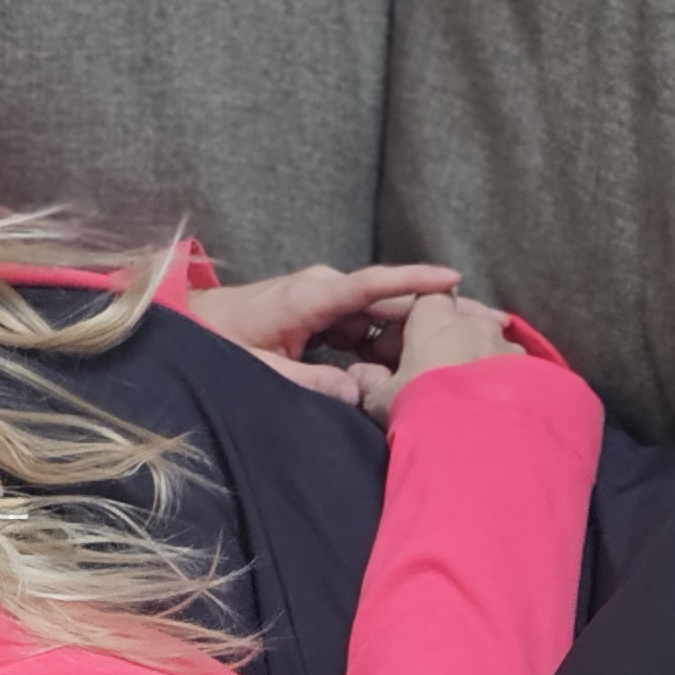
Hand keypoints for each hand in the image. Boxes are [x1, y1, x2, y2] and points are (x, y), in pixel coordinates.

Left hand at [180, 260, 464, 407]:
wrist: (188, 325)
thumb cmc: (217, 343)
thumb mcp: (259, 370)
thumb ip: (308, 383)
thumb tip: (358, 395)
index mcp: (310, 296)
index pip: (373, 284)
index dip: (415, 281)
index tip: (454, 279)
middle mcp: (324, 289)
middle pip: (390, 299)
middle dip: (435, 311)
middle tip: (486, 324)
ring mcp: (325, 299)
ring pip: (382, 315)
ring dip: (415, 332)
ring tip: (462, 346)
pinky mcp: (324, 313)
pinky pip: (366, 326)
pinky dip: (389, 342)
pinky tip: (417, 360)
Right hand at [361, 291, 521, 420]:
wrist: (482, 445)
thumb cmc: (424, 411)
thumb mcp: (382, 401)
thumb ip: (369, 382)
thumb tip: (361, 375)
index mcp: (437, 318)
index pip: (425, 298)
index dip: (411, 321)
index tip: (398, 350)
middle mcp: (477, 323)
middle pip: (460, 320)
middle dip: (446, 341)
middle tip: (430, 374)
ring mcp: (509, 346)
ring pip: (489, 344)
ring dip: (476, 360)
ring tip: (464, 393)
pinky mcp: (535, 373)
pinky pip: (513, 369)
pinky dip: (501, 380)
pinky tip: (493, 405)